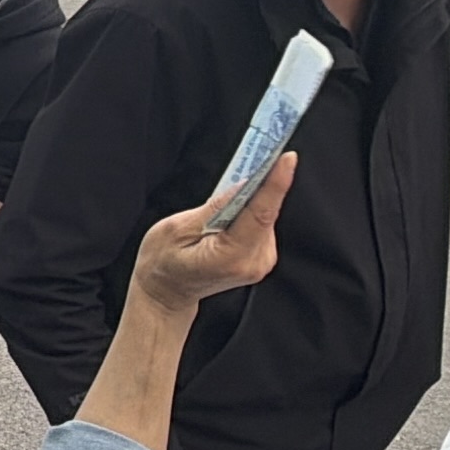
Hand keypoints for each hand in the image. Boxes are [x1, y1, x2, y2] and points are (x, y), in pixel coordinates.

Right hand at [130, 154, 295, 313]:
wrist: (167, 293)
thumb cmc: (163, 264)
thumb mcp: (176, 230)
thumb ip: (213, 209)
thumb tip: (242, 186)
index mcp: (230, 257)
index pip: (260, 214)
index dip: (275, 183)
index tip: (286, 158)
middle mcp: (252, 262)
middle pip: (265, 213)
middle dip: (261, 184)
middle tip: (259, 156)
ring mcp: (259, 263)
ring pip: (264, 216)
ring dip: (253, 198)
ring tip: (232, 190)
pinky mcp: (260, 258)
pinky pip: (261, 224)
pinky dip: (251, 210)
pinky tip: (234, 208)